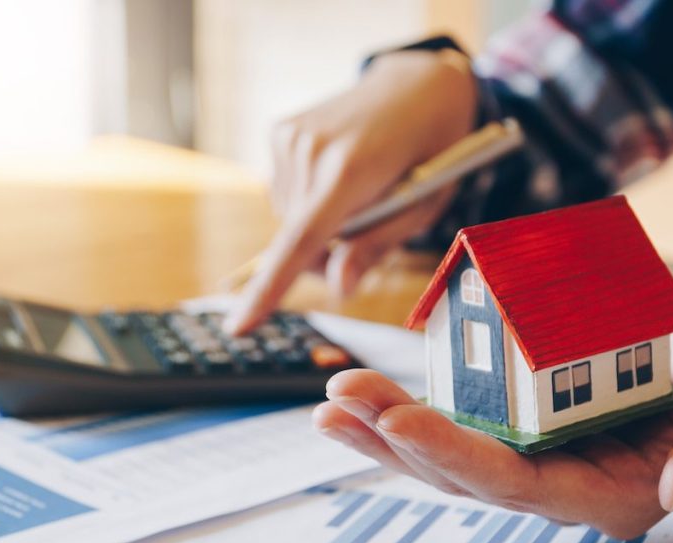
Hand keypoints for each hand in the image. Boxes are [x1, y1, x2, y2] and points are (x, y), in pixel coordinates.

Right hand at [223, 49, 476, 334]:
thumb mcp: (424, 206)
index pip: (301, 241)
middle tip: (370, 230)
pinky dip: (309, 200)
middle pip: (297, 240)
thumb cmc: (433, 150)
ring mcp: (290, 137)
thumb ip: (376, 246)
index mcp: (349, 169)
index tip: (239, 326)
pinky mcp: (280, 131)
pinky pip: (286, 193)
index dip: (269, 289)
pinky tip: (339, 176)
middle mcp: (309, 150)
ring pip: (290, 220)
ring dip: (319, 226)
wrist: (419, 85)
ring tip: (360, 194)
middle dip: (327, 253)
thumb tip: (339, 287)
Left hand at [312, 310, 672, 537]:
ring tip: (334, 396)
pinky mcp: (522, 420)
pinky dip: (407, 405)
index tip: (402, 420)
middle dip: (397, 438)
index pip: (521, 485)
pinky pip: (458, 418)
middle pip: (464, 472)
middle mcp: (560, 482)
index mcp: (609, 494)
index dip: (458, 455)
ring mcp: (536, 452)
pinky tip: (363, 391)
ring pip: (447, 452)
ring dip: (385, 426)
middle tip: (341, 398)